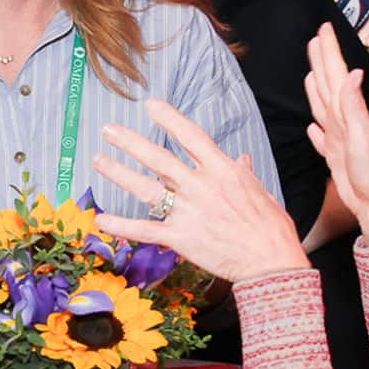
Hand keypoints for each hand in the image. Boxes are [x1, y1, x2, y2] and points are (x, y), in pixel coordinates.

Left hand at [92, 102, 310, 283]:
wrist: (270, 262)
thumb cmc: (270, 228)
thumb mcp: (261, 191)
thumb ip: (244, 173)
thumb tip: (241, 159)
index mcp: (223, 170)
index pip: (191, 136)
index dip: (170, 119)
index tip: (151, 105)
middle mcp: (202, 187)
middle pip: (159, 159)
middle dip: (131, 142)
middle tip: (108, 130)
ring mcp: (189, 212)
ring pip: (146, 189)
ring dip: (119, 173)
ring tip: (99, 161)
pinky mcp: (181, 238)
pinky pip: (145, 229)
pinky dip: (121, 225)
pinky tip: (101, 219)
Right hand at [302, 25, 368, 246]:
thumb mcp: (362, 140)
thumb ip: (354, 107)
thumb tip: (352, 75)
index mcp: (350, 115)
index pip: (338, 76)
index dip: (330, 53)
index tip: (323, 30)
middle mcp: (346, 124)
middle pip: (330, 85)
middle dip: (323, 61)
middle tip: (317, 37)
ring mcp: (341, 140)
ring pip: (325, 106)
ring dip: (317, 87)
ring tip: (311, 70)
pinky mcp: (338, 158)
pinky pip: (323, 138)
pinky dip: (316, 130)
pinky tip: (312, 126)